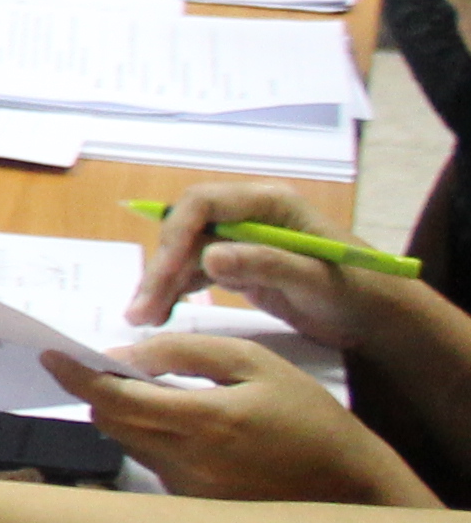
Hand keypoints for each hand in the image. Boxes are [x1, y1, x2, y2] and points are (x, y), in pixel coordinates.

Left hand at [38, 333, 424, 505]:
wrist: (350, 485)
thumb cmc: (306, 417)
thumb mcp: (256, 364)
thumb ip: (187, 353)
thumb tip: (126, 355)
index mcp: (204, 423)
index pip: (115, 400)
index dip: (76, 376)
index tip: (50, 356)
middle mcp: (188, 463)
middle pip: (112, 424)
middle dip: (101, 392)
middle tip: (114, 368)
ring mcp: (189, 491)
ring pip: (131, 444)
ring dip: (129, 416)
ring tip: (158, 395)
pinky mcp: (195, 507)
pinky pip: (155, 464)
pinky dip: (156, 439)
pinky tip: (188, 429)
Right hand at [126, 181, 372, 340]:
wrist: (380, 317)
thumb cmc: (357, 291)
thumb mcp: (316, 279)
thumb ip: (265, 264)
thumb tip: (209, 256)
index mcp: (267, 203)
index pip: (202, 203)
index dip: (175, 235)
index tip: (160, 276)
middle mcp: (247, 215)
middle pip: (186, 229)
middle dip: (160, 268)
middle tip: (140, 310)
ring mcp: (241, 240)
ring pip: (184, 253)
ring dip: (161, 283)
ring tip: (142, 319)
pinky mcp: (239, 266)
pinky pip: (195, 271)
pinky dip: (176, 291)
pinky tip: (161, 313)